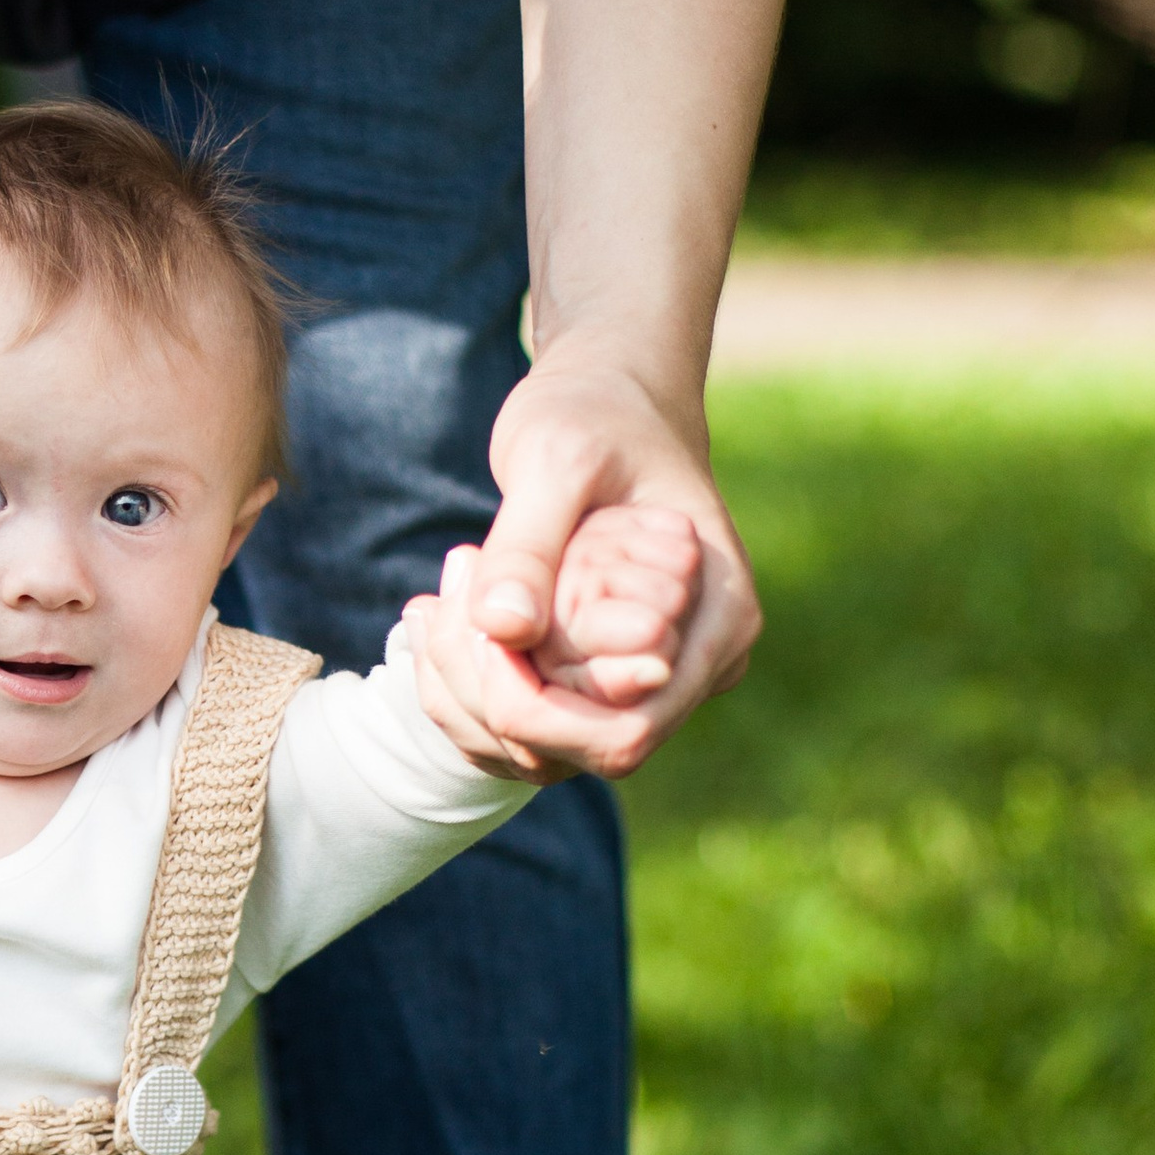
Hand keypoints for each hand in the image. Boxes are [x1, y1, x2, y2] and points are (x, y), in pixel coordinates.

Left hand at [401, 354, 759, 783]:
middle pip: (576, 752)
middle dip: (489, 692)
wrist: (608, 402)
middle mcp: (692, 670)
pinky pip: (518, 727)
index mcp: (717, 622)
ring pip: (536, 750)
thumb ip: (530, 543)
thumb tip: (506, 629)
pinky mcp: (594, 681)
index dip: (534, 705)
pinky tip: (437, 610)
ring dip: (463, 687)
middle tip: (449, 591)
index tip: (477, 619)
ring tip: (444, 587)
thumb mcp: (555, 457)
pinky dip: (460, 684)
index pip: (625, 730)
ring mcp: (645, 683)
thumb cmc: (595, 415)